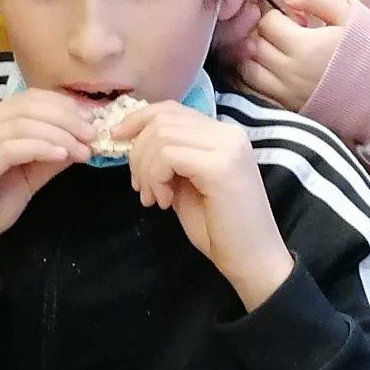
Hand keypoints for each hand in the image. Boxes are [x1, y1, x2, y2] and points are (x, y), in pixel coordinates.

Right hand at [0, 90, 93, 268]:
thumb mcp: (26, 178)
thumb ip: (49, 156)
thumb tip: (82, 139)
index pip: (28, 99)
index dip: (63, 105)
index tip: (93, 119)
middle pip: (27, 106)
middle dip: (67, 117)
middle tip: (93, 133)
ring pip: (21, 124)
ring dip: (59, 134)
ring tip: (83, 148)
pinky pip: (10, 148)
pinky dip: (40, 147)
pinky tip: (61, 155)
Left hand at [122, 104, 293, 308]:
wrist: (252, 260)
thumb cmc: (220, 228)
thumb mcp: (187, 183)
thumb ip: (170, 157)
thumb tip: (133, 139)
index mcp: (223, 134)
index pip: (172, 109)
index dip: (139, 120)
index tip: (117, 140)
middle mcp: (229, 132)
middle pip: (163, 119)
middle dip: (138, 151)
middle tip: (138, 186)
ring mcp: (227, 147)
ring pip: (162, 135)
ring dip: (145, 169)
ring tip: (151, 197)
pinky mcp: (220, 167)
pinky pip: (168, 155)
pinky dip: (155, 177)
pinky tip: (163, 201)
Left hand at [234, 0, 354, 111]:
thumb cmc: (369, 49)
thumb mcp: (350, 15)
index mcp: (303, 46)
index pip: (267, 23)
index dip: (278, 16)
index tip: (296, 20)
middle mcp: (289, 72)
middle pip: (254, 45)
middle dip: (264, 34)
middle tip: (284, 34)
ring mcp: (287, 94)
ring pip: (249, 70)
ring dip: (255, 57)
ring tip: (274, 53)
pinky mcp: (289, 109)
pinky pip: (257, 92)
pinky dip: (257, 79)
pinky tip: (272, 72)